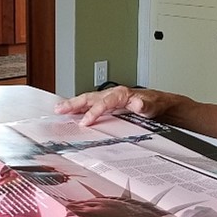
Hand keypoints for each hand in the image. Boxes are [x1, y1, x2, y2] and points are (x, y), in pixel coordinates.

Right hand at [55, 86, 169, 126]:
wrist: (158, 103)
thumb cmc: (154, 104)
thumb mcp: (152, 106)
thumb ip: (145, 105)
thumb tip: (139, 103)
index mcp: (120, 94)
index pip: (103, 103)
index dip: (93, 112)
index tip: (85, 122)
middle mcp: (112, 94)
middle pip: (89, 97)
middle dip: (73, 103)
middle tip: (59, 109)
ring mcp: (108, 98)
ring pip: (87, 99)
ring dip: (72, 104)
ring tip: (58, 109)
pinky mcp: (107, 103)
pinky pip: (90, 103)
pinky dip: (79, 107)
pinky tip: (71, 112)